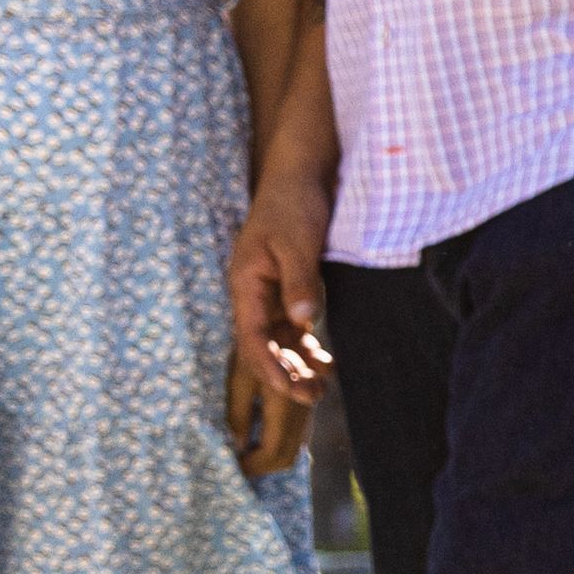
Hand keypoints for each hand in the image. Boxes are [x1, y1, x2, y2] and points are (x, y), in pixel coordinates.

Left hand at [227, 348, 313, 479]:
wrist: (286, 313)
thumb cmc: (255, 342)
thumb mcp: (240, 378)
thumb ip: (239, 415)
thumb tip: (238, 447)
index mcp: (285, 407)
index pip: (274, 453)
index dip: (253, 466)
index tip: (232, 466)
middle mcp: (303, 411)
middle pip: (288, 456)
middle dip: (262, 465)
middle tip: (236, 463)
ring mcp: (309, 406)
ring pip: (296, 445)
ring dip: (271, 452)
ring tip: (244, 451)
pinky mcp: (310, 399)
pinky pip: (298, 430)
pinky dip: (281, 439)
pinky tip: (261, 434)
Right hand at [230, 182, 337, 406]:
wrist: (301, 175)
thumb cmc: (294, 203)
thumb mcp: (297, 241)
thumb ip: (299, 281)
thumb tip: (303, 322)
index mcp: (246, 285)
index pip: (252, 338)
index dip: (268, 367)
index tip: (289, 390)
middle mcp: (254, 296)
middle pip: (265, 347)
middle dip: (284, 375)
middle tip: (313, 397)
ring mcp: (272, 294)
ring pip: (281, 342)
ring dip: (297, 366)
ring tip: (319, 390)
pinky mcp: (290, 288)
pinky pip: (295, 328)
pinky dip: (308, 347)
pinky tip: (327, 363)